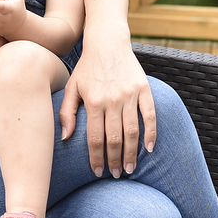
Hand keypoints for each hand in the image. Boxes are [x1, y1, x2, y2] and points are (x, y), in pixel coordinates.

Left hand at [60, 38, 156, 175]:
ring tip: (129, 168)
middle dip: (114, 160)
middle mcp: (112, 100)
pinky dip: (151, 133)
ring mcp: (129, 95)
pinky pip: (150, 115)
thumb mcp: (72, 88)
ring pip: (132, 131)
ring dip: (131, 153)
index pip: (95, 138)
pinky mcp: (143, 89)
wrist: (107, 43)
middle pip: (115, 138)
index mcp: (93, 102)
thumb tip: (65, 138)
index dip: (96, 157)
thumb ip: (67, 113)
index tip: (98, 171)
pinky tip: (148, 149)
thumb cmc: (86, 68)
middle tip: (114, 175)